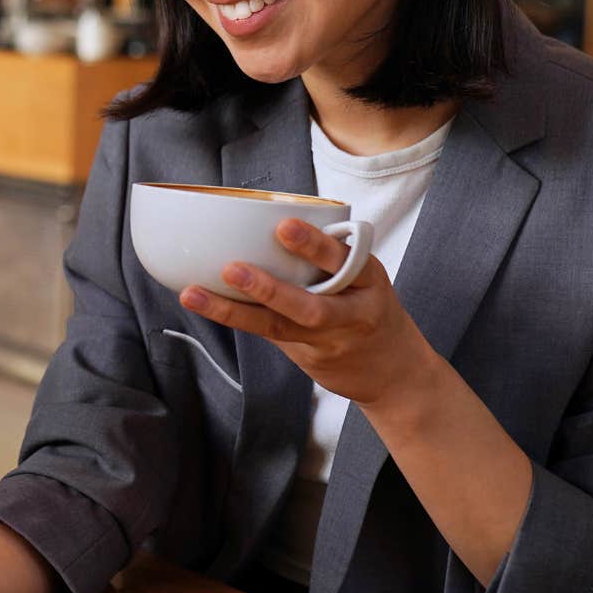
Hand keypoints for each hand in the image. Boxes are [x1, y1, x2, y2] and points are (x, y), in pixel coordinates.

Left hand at [179, 217, 435, 405]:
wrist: (396, 372)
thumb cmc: (368, 307)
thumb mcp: (365, 276)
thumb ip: (329, 255)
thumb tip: (269, 220)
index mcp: (368, 279)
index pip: (343, 259)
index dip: (314, 244)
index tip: (283, 226)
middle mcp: (351, 313)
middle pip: (310, 305)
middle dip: (270, 289)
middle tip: (233, 269)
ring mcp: (329, 341)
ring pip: (279, 327)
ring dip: (233, 311)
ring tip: (196, 294)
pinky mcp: (309, 358)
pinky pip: (269, 335)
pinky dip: (236, 318)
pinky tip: (205, 305)